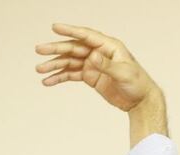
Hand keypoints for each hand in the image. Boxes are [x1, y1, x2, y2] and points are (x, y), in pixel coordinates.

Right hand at [35, 22, 161, 112]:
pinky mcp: (90, 76)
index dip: (70, 30)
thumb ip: (107, 65)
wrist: (140, 101)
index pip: (86, 35)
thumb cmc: (138, 83)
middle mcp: (98, 52)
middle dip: (56, 50)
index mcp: (109, 46)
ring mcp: (93, 64)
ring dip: (54, 65)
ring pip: (69, 62)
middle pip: (73, 48)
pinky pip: (71, 75)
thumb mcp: (124, 73)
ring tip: (39, 70)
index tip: (55, 27)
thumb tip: (92, 57)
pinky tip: (48, 81)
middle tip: (40, 50)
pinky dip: (60, 77)